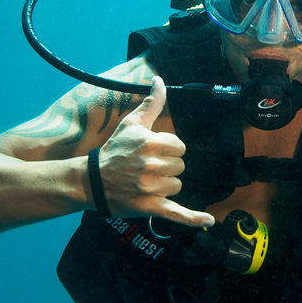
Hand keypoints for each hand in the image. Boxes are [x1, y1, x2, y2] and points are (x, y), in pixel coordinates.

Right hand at [96, 76, 214, 227]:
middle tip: (146, 168)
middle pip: (180, 166)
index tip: (152, 152)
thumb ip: (151, 103)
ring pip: (178, 185)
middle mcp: (152, 164)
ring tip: (146, 182)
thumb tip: (159, 81)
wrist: (92, 180)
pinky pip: (177, 213)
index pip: (179, 146)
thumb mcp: (131, 123)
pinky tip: (209, 222)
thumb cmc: (114, 150)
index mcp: (150, 143)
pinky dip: (193, 218)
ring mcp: (151, 187)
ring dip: (167, 184)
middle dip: (167, 166)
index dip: (168, 149)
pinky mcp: (151, 206)